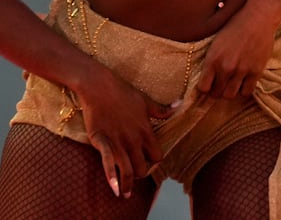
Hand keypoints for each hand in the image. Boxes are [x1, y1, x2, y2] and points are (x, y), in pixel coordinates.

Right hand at [75, 68, 178, 198]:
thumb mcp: (145, 101)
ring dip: (127, 184)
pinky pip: (108, 162)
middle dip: (140, 174)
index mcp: (145, 130)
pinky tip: (114, 188)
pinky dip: (111, 177)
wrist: (100, 86)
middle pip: (142, 167)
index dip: (154, 162)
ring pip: (128, 170)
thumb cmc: (123, 92)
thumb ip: (162, 109)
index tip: (149, 163)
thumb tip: (180, 104)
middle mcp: (134, 139)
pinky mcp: (103, 141)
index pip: (157, 156)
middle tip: (135, 176)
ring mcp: (118, 141)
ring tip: (125, 193)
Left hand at [196, 4, 277, 99]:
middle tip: (220, 84)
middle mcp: (226, 67)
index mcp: (213, 58)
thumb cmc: (234, 24)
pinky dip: (244, 88)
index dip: (205, 87)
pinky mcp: (256, 72)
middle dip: (216, 90)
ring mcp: (241, 71)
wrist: (257, 17)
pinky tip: (243, 80)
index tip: (208, 84)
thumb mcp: (216, 41)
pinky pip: (247, 91)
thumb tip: (207, 76)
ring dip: (230, 90)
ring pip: (231, 95)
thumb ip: (211, 59)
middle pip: (217, 93)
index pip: (203, 87)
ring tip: (231, 83)